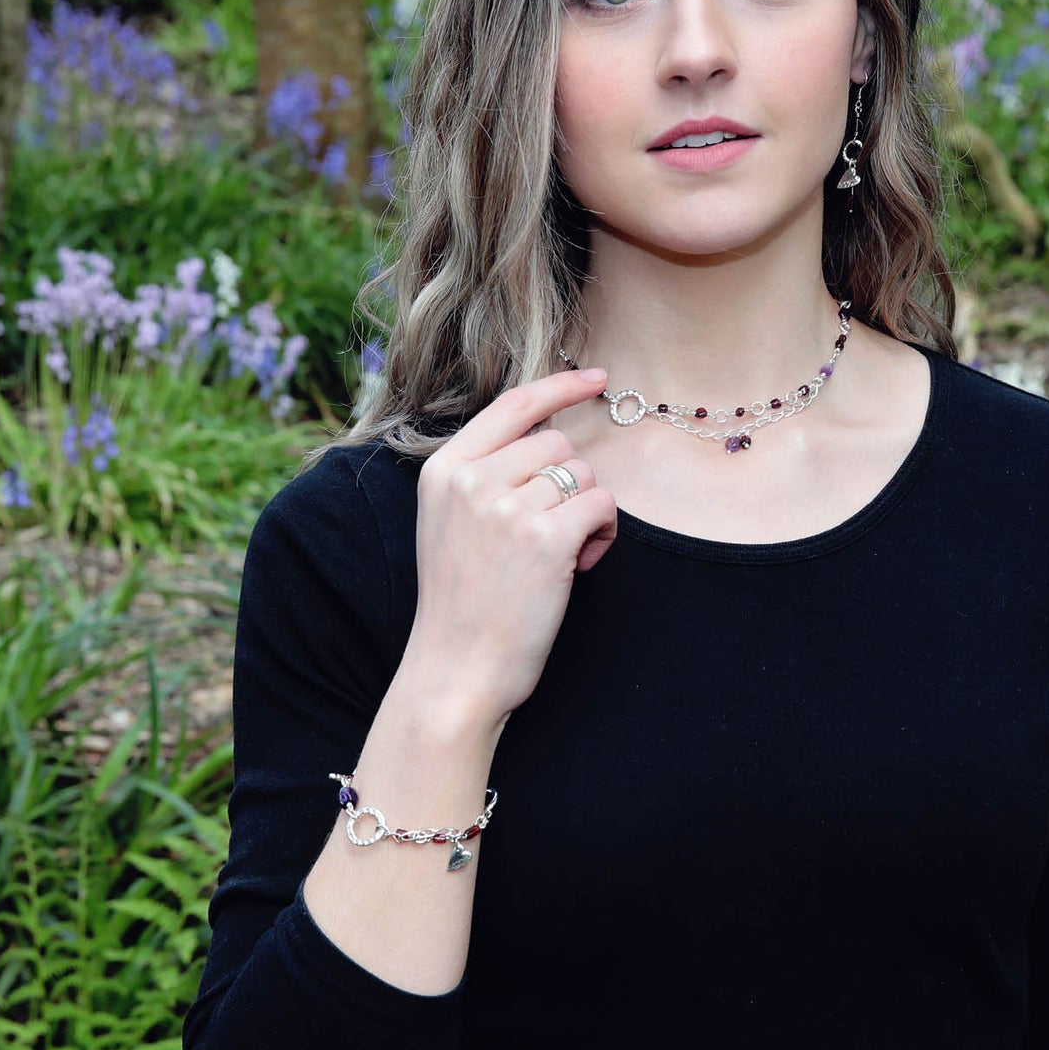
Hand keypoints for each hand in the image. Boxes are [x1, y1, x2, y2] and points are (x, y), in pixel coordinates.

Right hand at [399, 367, 617, 726]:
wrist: (455, 671)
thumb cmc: (462, 601)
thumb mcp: (449, 521)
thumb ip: (485, 472)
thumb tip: (549, 433)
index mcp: (445, 470)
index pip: (512, 404)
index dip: (560, 386)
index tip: (595, 378)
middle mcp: (472, 480)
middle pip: (557, 444)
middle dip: (570, 484)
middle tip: (552, 533)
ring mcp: (506, 508)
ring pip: (584, 476)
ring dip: (587, 513)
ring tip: (561, 557)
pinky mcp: (544, 539)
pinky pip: (602, 506)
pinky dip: (603, 535)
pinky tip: (580, 564)